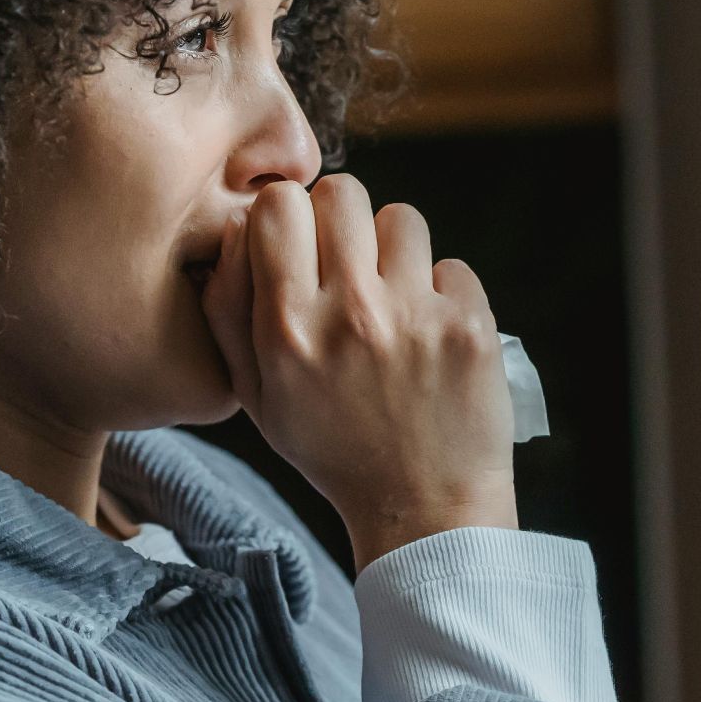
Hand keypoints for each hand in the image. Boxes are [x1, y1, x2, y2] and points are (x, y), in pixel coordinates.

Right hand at [200, 174, 517, 573]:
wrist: (423, 509)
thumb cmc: (333, 449)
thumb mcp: (257, 395)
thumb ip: (230, 309)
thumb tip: (239, 224)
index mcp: (288, 330)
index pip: (279, 205)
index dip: (289, 213)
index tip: (301, 242)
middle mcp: (351, 314)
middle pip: (343, 192)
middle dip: (343, 220)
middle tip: (350, 265)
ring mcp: (416, 317)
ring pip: (402, 218)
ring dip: (396, 253)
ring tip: (395, 302)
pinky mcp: (470, 325)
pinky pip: (452, 265)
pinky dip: (443, 294)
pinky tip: (432, 338)